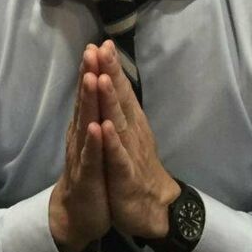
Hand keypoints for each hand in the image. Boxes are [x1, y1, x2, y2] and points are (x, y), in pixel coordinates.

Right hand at [49, 45, 110, 251]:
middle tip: (90, 50)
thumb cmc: (92, 173)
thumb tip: (97, 86)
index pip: (90, 94)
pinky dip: (93, 143)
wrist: (80, 214)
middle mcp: (80, 136)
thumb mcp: (95, 140)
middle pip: (85, 102)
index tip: (99, 44)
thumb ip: (94, 114)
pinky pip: (91, 158)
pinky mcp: (87, 177)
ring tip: (92, 78)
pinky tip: (96, 128)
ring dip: (89, 102)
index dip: (94, 69)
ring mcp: (82, 156)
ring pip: (85, 124)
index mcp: (86, 126)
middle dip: (88, 76)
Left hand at [95, 40, 179, 237]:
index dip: (110, 67)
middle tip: (100, 49)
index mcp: (130, 122)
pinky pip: (118, 157)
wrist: (151, 208)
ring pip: (119, 122)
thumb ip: (120, 109)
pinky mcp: (126, 175)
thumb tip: (111, 82)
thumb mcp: (127, 135)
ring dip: (110, 100)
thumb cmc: (135, 167)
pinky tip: (105, 128)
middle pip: (119, 99)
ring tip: (101, 78)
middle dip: (109, 74)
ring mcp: (130, 152)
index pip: (119, 90)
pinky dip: (112, 142)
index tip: (101, 43)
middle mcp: (132, 131)